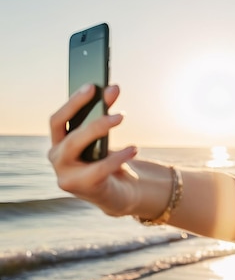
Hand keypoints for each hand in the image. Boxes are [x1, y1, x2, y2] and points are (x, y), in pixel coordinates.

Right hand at [48, 84, 138, 215]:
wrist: (117, 194)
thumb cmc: (108, 162)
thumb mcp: (104, 139)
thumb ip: (103, 117)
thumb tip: (111, 89)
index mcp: (59, 143)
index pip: (58, 119)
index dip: (73, 101)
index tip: (92, 85)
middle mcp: (56, 157)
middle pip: (68, 132)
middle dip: (88, 112)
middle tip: (110, 96)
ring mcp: (65, 174)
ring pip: (76, 145)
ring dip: (99, 127)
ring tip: (121, 116)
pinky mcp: (81, 187)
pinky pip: (100, 168)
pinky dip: (118, 156)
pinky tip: (134, 148)